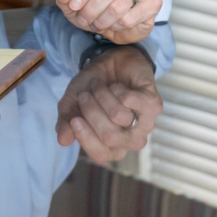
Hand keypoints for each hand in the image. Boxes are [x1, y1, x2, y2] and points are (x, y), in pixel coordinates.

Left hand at [54, 0, 161, 41]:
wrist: (119, 16)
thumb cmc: (96, 1)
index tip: (73, 4)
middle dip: (90, 8)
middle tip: (82, 18)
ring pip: (117, 6)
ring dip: (101, 20)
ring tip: (96, 22)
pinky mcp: (154, 2)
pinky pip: (128, 19)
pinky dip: (115, 26)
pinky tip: (113, 23)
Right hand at [57, 44, 162, 164]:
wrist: (111, 63)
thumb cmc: (92, 89)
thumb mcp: (72, 104)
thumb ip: (66, 122)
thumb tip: (63, 140)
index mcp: (111, 147)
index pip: (100, 154)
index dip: (85, 137)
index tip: (74, 119)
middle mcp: (130, 141)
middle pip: (109, 136)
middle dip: (92, 112)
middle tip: (84, 96)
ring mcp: (145, 124)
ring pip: (120, 117)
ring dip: (103, 96)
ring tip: (99, 87)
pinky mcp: (154, 106)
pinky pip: (131, 101)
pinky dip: (118, 89)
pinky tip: (118, 86)